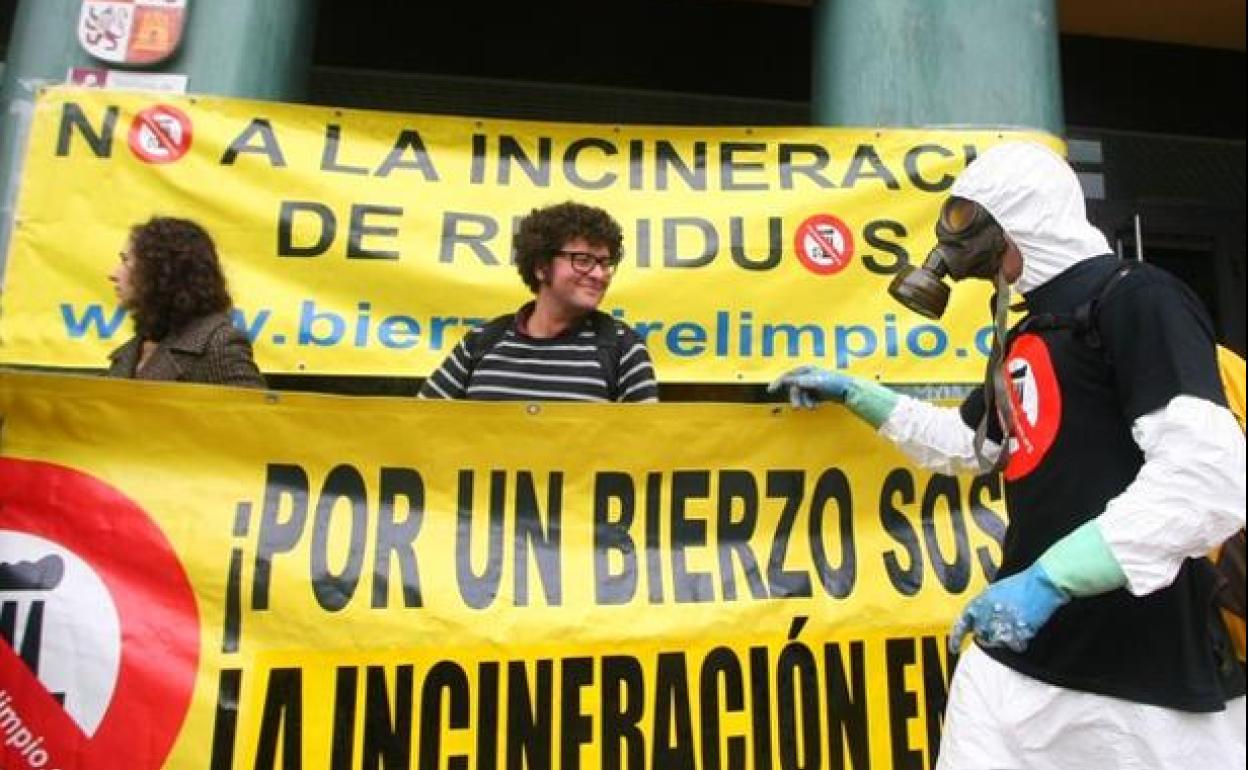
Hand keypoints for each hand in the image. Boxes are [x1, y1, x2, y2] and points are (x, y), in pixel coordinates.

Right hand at [767, 365, 851, 408]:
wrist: (849, 391)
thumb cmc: (834, 383)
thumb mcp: (815, 382)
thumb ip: (801, 381)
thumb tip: (788, 381)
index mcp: (806, 370)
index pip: (787, 375)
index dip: (777, 382)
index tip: (770, 390)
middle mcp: (807, 375)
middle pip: (793, 388)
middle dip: (796, 398)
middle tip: (798, 408)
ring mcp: (812, 384)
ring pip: (800, 395)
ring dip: (803, 402)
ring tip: (811, 407)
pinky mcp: (816, 392)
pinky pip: (806, 398)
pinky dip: (808, 403)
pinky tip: (815, 406)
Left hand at [949, 562, 1068, 653]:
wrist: (1039, 585)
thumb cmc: (1018, 585)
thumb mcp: (993, 592)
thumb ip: (982, 607)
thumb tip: (978, 619)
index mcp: (977, 604)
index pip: (961, 625)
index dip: (956, 638)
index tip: (953, 649)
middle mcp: (984, 617)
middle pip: (981, 636)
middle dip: (989, 634)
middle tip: (1003, 625)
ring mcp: (999, 627)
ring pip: (997, 643)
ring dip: (1005, 638)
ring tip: (1016, 623)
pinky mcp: (1015, 635)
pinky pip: (1015, 646)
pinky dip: (1020, 641)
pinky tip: (1025, 628)